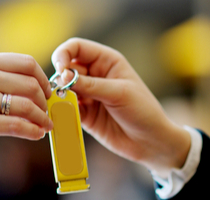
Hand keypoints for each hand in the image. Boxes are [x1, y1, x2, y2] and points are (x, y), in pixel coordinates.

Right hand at [0, 53, 53, 163]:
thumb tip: (31, 85)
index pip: (26, 63)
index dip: (43, 78)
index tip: (46, 91)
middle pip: (31, 84)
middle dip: (44, 101)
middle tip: (46, 111)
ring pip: (28, 106)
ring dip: (42, 118)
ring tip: (44, 125)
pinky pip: (17, 126)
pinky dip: (32, 131)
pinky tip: (36, 134)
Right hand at [51, 38, 190, 172]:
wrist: (150, 141)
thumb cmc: (142, 111)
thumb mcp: (118, 93)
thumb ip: (90, 85)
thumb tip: (63, 77)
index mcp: (106, 61)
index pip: (76, 47)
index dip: (64, 54)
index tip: (60, 69)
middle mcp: (95, 75)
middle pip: (66, 68)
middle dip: (61, 78)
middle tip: (62, 91)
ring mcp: (89, 95)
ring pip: (63, 89)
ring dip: (60, 95)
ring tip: (65, 104)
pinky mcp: (84, 114)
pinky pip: (66, 109)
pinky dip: (62, 111)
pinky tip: (65, 116)